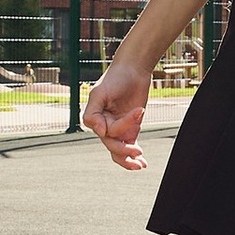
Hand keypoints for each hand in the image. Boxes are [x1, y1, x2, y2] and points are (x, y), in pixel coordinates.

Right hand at [82, 56, 151, 170]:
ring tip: (140, 164)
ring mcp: (117, 127)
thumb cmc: (115, 78)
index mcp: (94, 117)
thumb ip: (92, 112)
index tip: (138, 112)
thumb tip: (98, 131)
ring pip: (118, 151)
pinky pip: (129, 145)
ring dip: (128, 160)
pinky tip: (142, 163)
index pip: (105, 132)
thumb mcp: (99, 92)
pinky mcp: (130, 128)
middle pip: (112, 145)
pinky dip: (134, 156)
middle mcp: (104, 124)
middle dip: (124, 150)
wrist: (133, 69)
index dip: (120, 127)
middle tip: (138, 151)